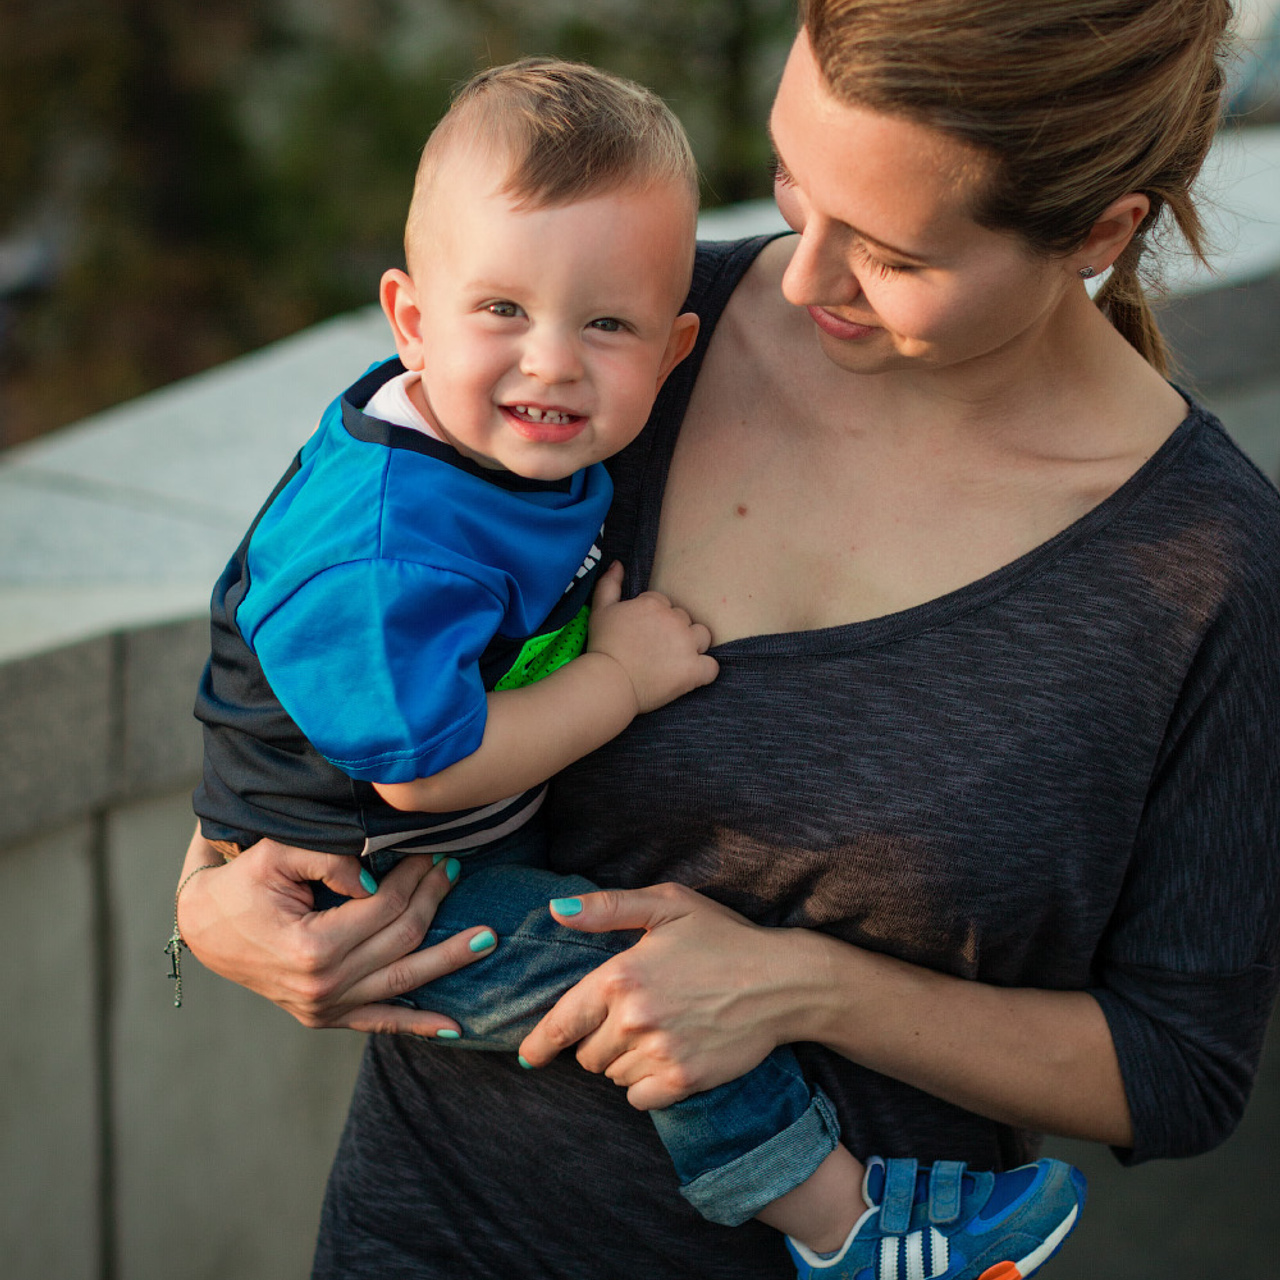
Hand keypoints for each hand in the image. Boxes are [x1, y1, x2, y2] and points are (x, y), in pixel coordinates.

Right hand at [176, 828, 495, 1035]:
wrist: (206, 929)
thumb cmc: (243, 885)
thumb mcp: (276, 855)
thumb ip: (327, 858)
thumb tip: (373, 877)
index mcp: (311, 948)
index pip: (383, 907)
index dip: (414, 877)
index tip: (435, 852)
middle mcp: (322, 987)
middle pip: (401, 940)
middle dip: (433, 901)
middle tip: (458, 870)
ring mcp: (325, 1008)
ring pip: (404, 983)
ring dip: (448, 960)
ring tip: (486, 940)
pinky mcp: (326, 1018)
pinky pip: (381, 1023)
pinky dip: (419, 1025)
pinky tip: (455, 1026)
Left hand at [517, 883, 799, 1108]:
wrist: (783, 980)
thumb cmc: (723, 936)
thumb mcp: (667, 905)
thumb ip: (607, 908)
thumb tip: (556, 910)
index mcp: (620, 974)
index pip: (562, 1021)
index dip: (539, 1044)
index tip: (528, 1057)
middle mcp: (633, 1017)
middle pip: (587, 1054)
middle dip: (599, 1040)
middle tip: (635, 1018)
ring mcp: (659, 1051)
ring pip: (613, 1075)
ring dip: (624, 1061)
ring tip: (660, 1031)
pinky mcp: (683, 1079)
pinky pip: (639, 1098)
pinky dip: (646, 1084)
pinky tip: (669, 1056)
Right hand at [587, 562, 717, 713]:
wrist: (608, 682)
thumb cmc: (603, 647)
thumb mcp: (600, 610)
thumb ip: (609, 584)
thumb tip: (618, 564)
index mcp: (654, 603)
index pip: (665, 604)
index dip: (654, 619)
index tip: (643, 634)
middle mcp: (674, 620)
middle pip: (684, 619)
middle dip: (673, 631)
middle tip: (655, 649)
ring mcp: (686, 645)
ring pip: (702, 636)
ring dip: (692, 645)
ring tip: (674, 660)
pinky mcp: (693, 670)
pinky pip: (712, 667)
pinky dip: (704, 671)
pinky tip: (689, 675)